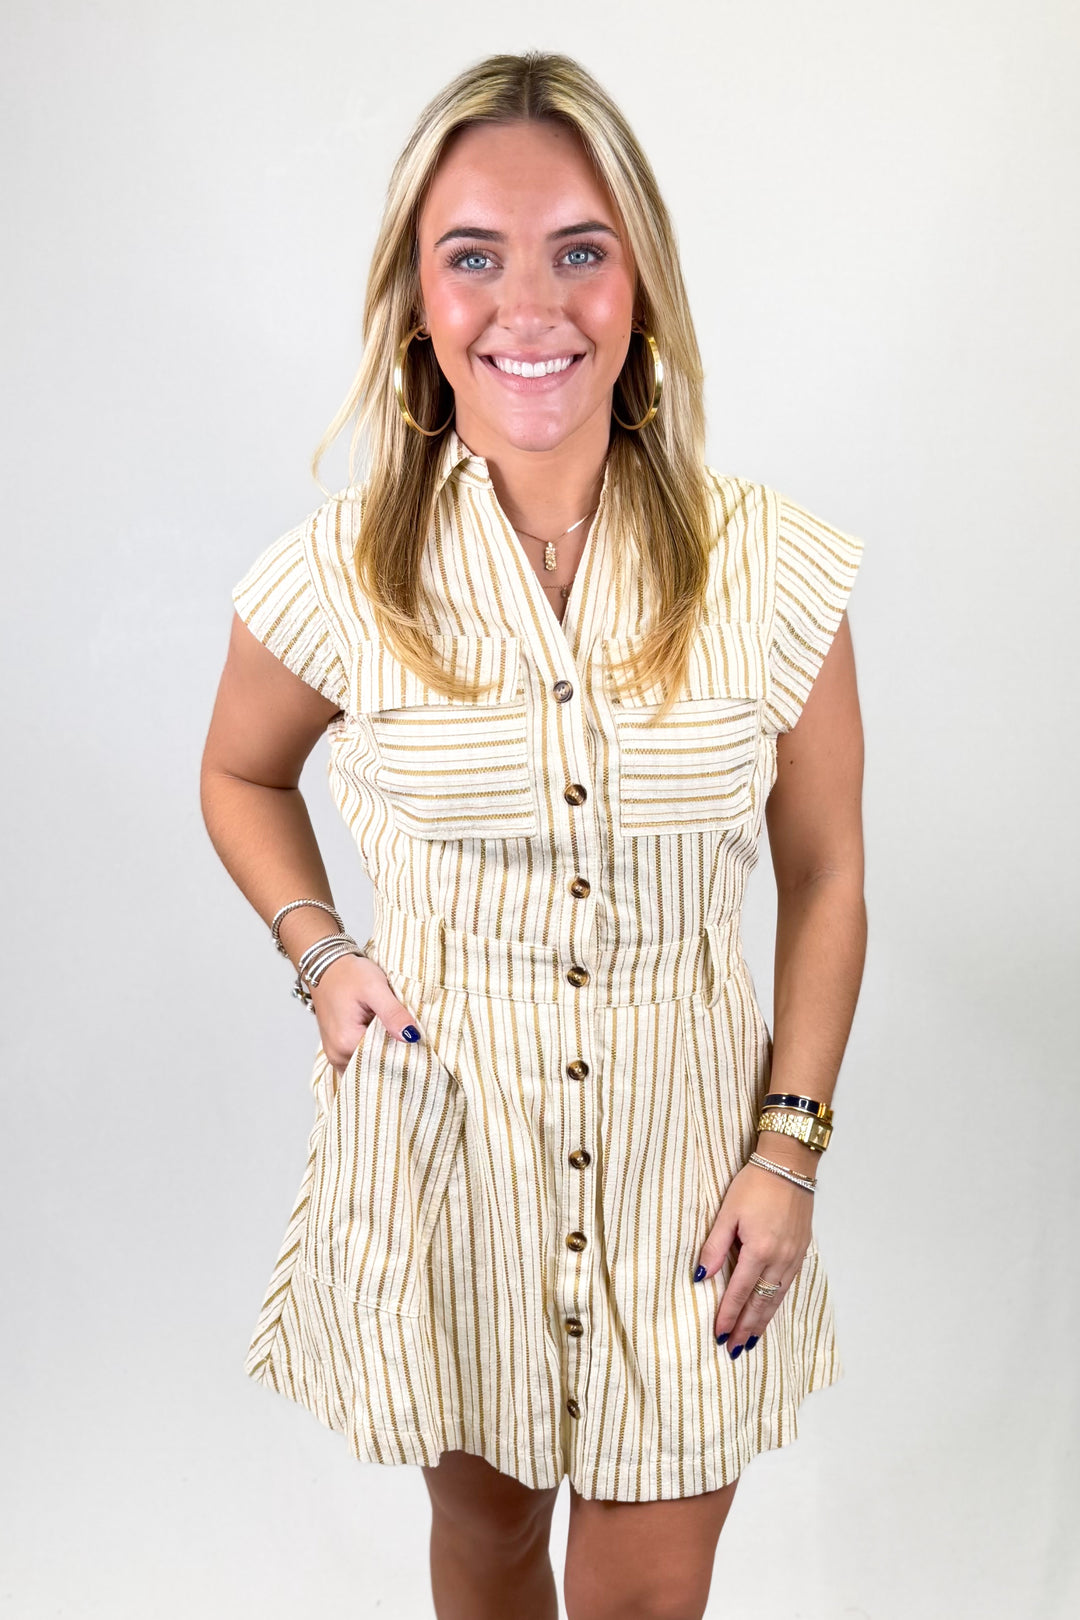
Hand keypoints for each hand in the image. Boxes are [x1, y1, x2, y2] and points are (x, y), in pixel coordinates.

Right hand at [309, 954, 421, 1080]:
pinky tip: (383, 1039)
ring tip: (397, 1038)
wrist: (325, 965)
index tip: (419, 1047)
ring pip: (367, 1066)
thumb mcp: (375, 988)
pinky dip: (372, 1053)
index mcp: (347, 1043)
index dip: (404, 1055)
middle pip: (375, 1068)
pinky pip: (358, 1061)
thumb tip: (412, 1037)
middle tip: (411, 1042)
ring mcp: (335, 1054)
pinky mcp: (336, 1049)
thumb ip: (393, 1014)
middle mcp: (337, 1055)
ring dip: (383, 1055)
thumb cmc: (348, 974)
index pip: (384, 1063)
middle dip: (395, 1058)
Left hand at [696, 1159, 814, 1354]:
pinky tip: (769, 1312)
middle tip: (733, 1350)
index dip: (728, 1315)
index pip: (740, 1292)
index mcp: (758, 1249)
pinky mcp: (802, 1251)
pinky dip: (776, 1304)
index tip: (718, 1335)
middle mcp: (779, 1259)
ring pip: (776, 1298)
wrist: (790, 1165)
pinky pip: (787, 1286)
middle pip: (760, 1303)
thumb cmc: (755, 1184)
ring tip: (750, 1341)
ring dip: (762, 1322)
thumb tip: (700, 1276)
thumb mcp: (727, 1212)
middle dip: (745, 1328)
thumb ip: (714, 1246)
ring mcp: (794, 1257)